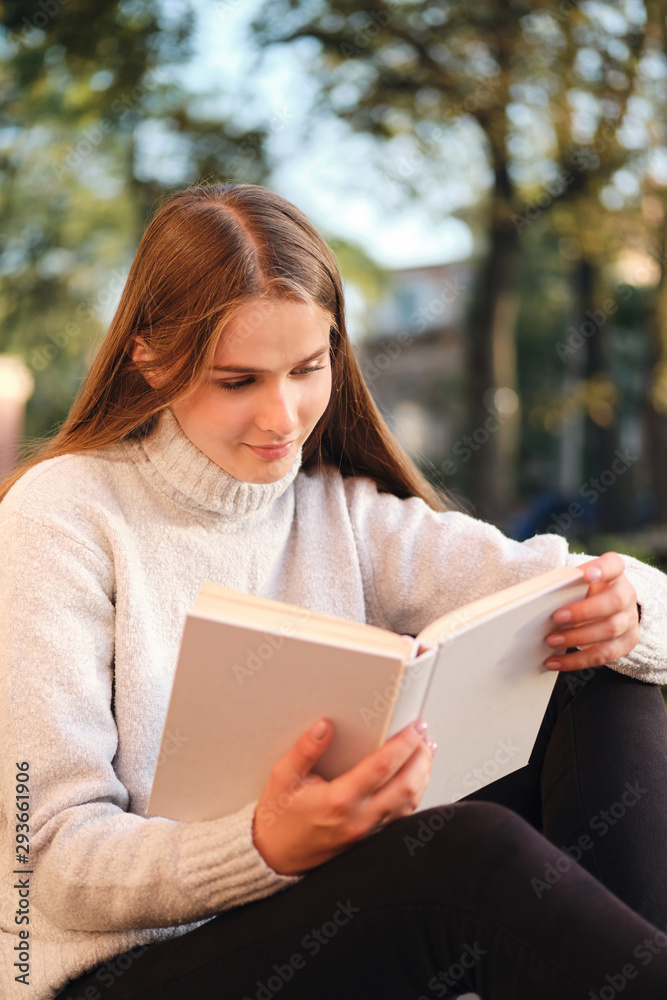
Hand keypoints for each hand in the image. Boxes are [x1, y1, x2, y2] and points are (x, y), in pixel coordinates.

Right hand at [252, 718, 435, 875]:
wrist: (274, 857)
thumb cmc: (279, 817)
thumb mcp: (282, 777)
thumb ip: (304, 750)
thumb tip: (324, 726)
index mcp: (339, 800)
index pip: (382, 767)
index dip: (404, 744)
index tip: (415, 726)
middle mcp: (359, 818)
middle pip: (406, 786)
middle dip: (421, 757)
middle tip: (424, 734)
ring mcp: (367, 832)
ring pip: (409, 803)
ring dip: (422, 775)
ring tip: (425, 750)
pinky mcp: (370, 838)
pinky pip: (401, 816)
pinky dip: (414, 793)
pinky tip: (414, 778)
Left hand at [545, 551, 639, 671]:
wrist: (607, 608)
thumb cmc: (584, 592)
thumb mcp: (578, 582)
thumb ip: (565, 585)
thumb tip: (535, 599)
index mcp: (614, 573)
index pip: (614, 565)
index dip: (602, 569)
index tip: (586, 575)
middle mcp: (626, 595)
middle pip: (614, 602)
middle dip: (583, 611)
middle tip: (556, 618)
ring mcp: (629, 620)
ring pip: (610, 630)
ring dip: (577, 638)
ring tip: (551, 641)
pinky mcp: (626, 642)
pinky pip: (603, 655)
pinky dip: (577, 660)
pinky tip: (556, 661)